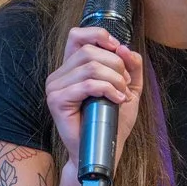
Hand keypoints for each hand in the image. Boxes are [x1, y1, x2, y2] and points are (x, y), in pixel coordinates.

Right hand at [43, 26, 144, 157]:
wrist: (103, 150)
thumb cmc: (112, 120)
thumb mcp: (129, 87)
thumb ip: (131, 65)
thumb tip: (124, 47)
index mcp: (72, 68)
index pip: (77, 35)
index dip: (99, 36)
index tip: (118, 50)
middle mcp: (59, 74)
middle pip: (89, 50)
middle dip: (115, 65)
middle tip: (126, 84)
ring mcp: (55, 87)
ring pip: (90, 67)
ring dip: (115, 79)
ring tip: (122, 95)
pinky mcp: (56, 101)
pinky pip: (87, 85)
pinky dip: (108, 90)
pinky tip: (117, 101)